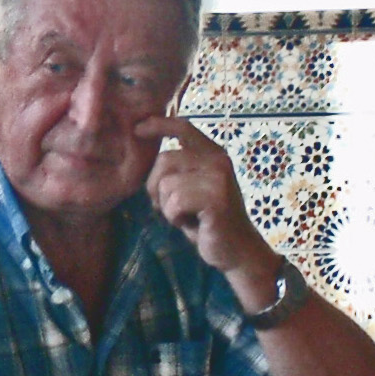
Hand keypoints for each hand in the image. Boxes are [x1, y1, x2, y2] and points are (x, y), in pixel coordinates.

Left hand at [136, 115, 277, 291]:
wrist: (237, 251)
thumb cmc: (209, 222)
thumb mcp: (192, 189)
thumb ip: (177, 170)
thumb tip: (144, 155)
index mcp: (213, 154)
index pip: (183, 127)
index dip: (158, 125)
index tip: (137, 129)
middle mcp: (218, 160)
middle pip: (164, 160)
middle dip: (155, 187)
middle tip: (167, 207)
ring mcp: (218, 178)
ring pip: (166, 184)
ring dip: (167, 207)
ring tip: (187, 217)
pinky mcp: (215, 198)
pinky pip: (174, 202)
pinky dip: (175, 218)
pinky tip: (192, 225)